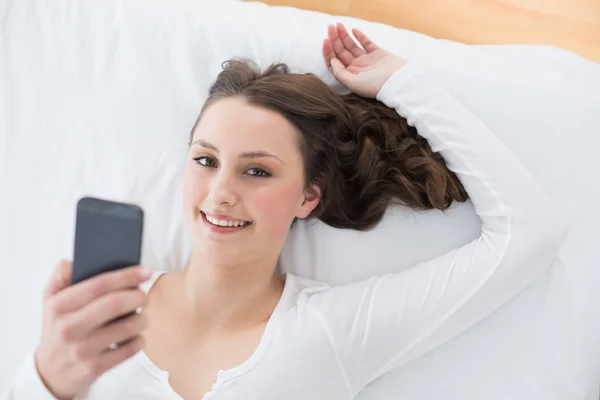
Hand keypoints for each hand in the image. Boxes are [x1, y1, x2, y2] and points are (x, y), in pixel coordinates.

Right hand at [34, 260, 151, 398]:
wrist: (51, 372)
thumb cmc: (58, 328)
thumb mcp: (50, 301)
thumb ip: (60, 277)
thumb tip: (71, 261)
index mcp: (59, 306)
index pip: (99, 284)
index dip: (126, 276)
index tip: (146, 271)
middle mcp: (68, 328)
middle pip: (115, 304)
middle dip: (138, 296)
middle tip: (144, 296)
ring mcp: (82, 350)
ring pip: (128, 327)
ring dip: (142, 319)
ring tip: (140, 316)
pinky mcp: (94, 368)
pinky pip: (131, 349)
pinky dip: (139, 340)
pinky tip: (133, 336)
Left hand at [322, 22, 407, 98]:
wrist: (399, 82)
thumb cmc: (375, 86)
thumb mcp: (353, 83)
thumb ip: (340, 73)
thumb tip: (332, 61)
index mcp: (349, 76)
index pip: (334, 62)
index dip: (328, 52)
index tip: (326, 41)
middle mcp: (357, 68)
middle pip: (341, 52)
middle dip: (335, 39)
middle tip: (330, 27)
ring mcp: (367, 61)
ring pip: (352, 46)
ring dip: (344, 35)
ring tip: (338, 25)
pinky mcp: (378, 54)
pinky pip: (366, 43)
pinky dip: (360, 36)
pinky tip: (353, 30)